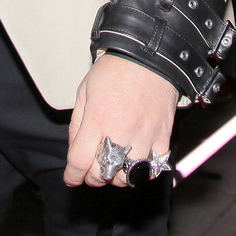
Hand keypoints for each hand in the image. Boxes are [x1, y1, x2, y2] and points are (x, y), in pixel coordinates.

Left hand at [64, 54, 177, 187]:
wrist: (149, 56)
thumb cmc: (115, 70)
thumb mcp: (85, 90)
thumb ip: (76, 123)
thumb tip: (74, 149)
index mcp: (97, 117)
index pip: (80, 161)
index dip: (73, 176)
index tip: (72, 178)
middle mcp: (120, 129)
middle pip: (102, 173)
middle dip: (92, 177)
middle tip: (92, 170)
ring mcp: (144, 134)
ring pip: (128, 177)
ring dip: (117, 176)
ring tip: (115, 165)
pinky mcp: (162, 135)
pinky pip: (154, 168)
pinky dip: (143, 171)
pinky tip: (136, 161)